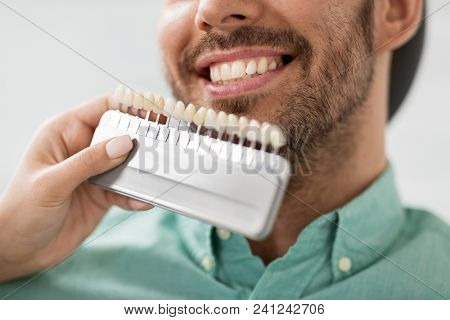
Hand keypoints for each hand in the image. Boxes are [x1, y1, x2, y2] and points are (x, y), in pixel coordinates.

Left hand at [0, 96, 151, 280]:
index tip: (157, 111)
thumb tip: (125, 143)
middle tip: (164, 147)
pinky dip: (137, 195)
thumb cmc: (21, 210)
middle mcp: (83, 148)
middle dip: (143, 139)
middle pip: (122, 133)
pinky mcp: (104, 194)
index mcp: (65, 133)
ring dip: (143, 170)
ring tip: (157, 176)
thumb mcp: (52, 183)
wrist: (19, 250)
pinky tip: (143, 201)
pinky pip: (127, 189)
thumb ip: (89, 162)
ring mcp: (95, 171)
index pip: (103, 107)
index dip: (131, 106)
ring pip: (128, 162)